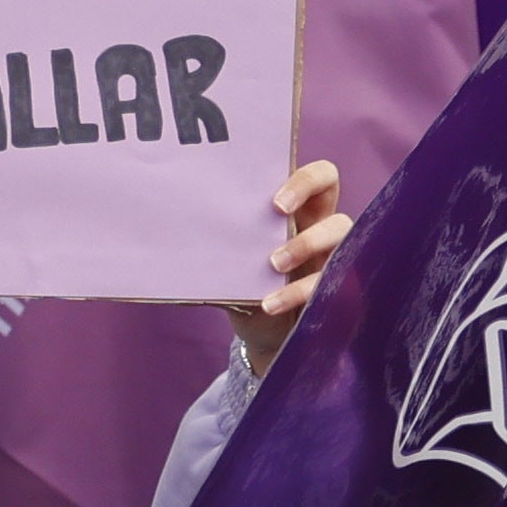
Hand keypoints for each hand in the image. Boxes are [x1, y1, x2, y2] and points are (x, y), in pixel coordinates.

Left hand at [230, 160, 348, 374]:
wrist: (267, 334)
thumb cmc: (247, 287)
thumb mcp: (230, 265)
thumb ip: (213, 249)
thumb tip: (165, 242)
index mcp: (293, 208)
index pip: (312, 172)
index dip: (301, 177)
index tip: (274, 201)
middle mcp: (318, 222)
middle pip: (331, 181)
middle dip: (304, 188)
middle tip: (276, 211)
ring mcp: (334, 251)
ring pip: (341, 229)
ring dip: (307, 242)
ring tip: (273, 264)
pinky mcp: (342, 285)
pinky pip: (334, 280)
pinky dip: (300, 291)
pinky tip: (271, 303)